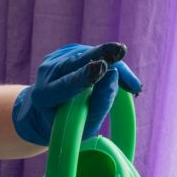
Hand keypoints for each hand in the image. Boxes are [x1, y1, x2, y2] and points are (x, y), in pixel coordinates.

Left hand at [12, 42, 141, 145]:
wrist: (45, 109)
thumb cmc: (67, 123)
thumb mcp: (84, 125)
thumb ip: (98, 104)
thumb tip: (114, 77)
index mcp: (45, 95)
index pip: (67, 84)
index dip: (84, 75)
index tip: (102, 67)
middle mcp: (48, 72)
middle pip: (77, 60)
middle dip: (101, 54)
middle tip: (120, 51)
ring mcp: (56, 58)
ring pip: (90, 54)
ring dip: (113, 63)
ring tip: (131, 84)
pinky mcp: (66, 50)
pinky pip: (93, 52)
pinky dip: (110, 62)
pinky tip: (119, 78)